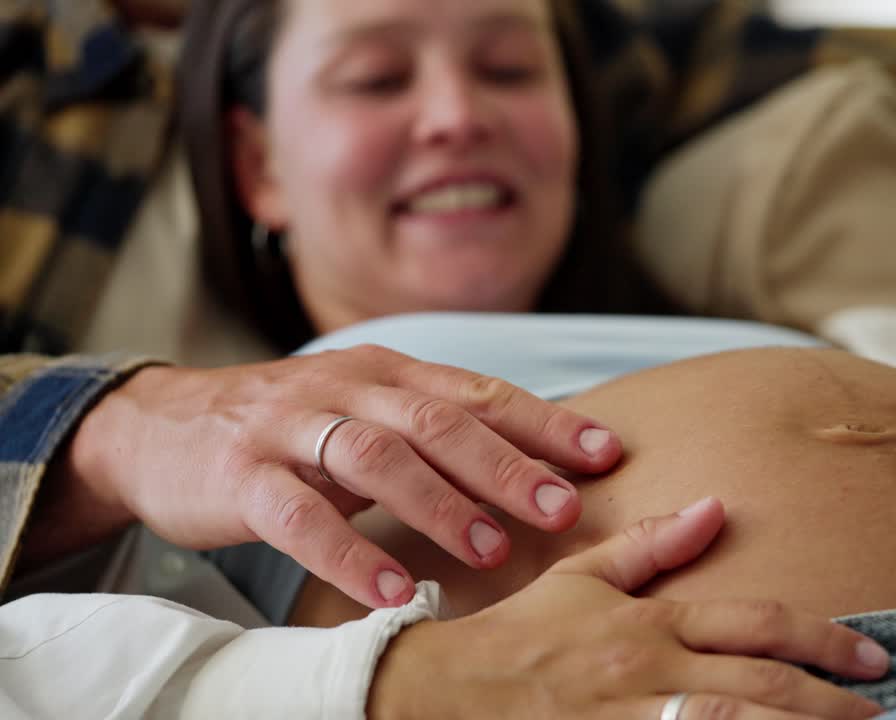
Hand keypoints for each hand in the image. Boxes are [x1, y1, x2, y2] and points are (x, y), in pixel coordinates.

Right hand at [65, 344, 620, 608]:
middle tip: (561, 508)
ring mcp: (291, 428)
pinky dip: (348, 554)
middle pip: (436, 420)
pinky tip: (390, 591)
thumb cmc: (289, 426)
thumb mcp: (366, 412)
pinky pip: (298, 515)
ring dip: (438, 505)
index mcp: (386, 371)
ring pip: (375, 457)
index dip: (544, 421)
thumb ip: (435, 429)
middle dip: (505, 464)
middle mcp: (345, 388)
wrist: (160, 425)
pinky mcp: (241, 475)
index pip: (478, 391)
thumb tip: (533, 460)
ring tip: (489, 551)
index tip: (605, 453)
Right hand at [369, 498, 887, 718]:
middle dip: (828, 701)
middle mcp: (646, 671)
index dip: (819, 638)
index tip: (870, 656)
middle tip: (882, 711)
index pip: (753, 625)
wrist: (438, 693)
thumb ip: (652, 545)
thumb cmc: (518, 635)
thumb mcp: (581, 579)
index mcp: (647, 622)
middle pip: (758, 686)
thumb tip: (715, 506)